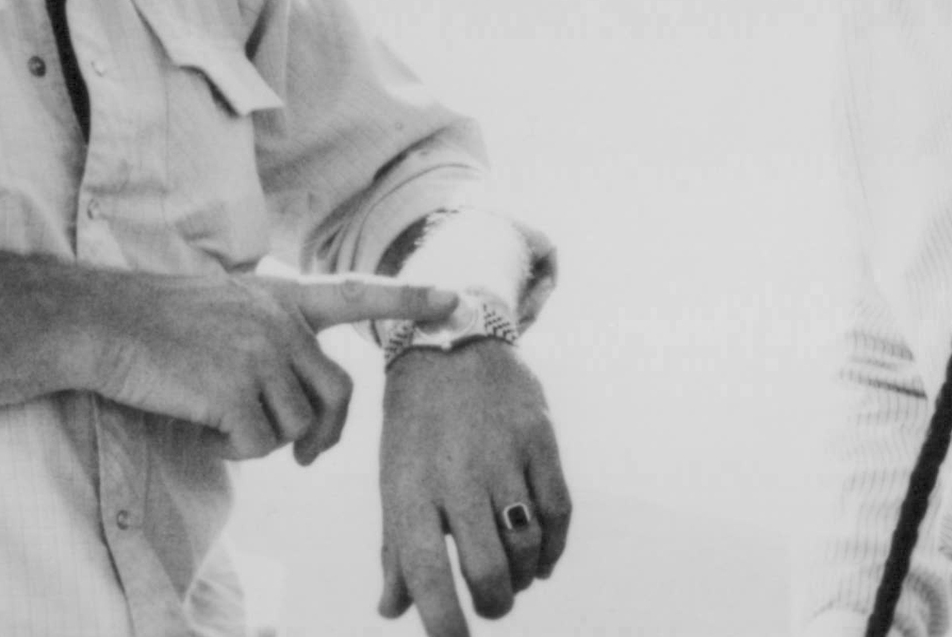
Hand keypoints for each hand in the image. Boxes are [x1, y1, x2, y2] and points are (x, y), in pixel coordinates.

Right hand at [86, 272, 455, 463]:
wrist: (104, 322)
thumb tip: (301, 398)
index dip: (408, 297)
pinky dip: (233, 449)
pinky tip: (203, 427)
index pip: (357, 293)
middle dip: (325, 435)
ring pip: (295, 425)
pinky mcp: (233, 388)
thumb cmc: (158, 320)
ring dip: (263, 440)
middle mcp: (280, 320)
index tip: (455, 299)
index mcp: (282, 295)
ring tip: (219, 420)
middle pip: (336, 394)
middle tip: (305, 456)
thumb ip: (274, 332)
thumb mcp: (229, 305)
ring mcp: (259, 352)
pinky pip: (258, 444)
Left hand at [378, 342, 569, 636]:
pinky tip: (541, 558)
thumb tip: (392, 611)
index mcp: (409, 489)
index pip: (429, 578)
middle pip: (490, 570)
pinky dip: (554, 547)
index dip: (447, 627)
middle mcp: (456, 473)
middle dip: (495, 604)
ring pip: (528, 544)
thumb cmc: (414, 426)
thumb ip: (394, 549)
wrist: (448, 341)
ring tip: (513, 577)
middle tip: (492, 604)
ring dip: (524, 576)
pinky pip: (559, 511)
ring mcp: (502, 453)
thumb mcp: (394, 480)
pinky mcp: (541, 437)